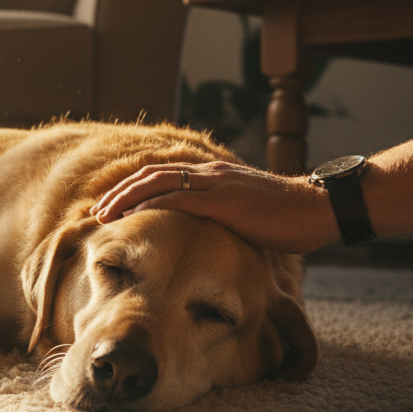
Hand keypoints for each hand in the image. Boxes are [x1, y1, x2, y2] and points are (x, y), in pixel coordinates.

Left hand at [89, 161, 340, 253]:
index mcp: (213, 176)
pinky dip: (149, 205)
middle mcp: (209, 173)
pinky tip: (131, 216)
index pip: (162, 175)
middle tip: (96, 212)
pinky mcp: (222, 200)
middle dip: (119, 193)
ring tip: (103, 215)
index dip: (133, 189)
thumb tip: (207, 237)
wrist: (316, 209)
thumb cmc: (286, 218)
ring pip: (156, 182)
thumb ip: (222, 217)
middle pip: (150, 175)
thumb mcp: (246, 214)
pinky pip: (177, 198)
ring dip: (125, 198)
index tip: (112, 207)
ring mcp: (215, 184)